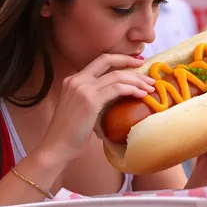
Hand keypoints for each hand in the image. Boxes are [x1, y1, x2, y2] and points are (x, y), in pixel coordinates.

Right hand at [37, 54, 155, 162]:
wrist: (56, 147)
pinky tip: (141, 95)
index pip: (100, 61)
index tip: (135, 63)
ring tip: (149, 87)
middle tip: (147, 70)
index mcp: (73, 79)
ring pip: (116, 76)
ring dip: (136, 80)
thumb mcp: (80, 108)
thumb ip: (94, 97)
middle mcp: (77, 79)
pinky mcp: (90, 100)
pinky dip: (132, 90)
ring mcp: (82, 88)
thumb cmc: (70, 133)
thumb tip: (117, 95)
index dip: (119, 59)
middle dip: (129, 61)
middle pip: (108, 60)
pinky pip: (117, 89)